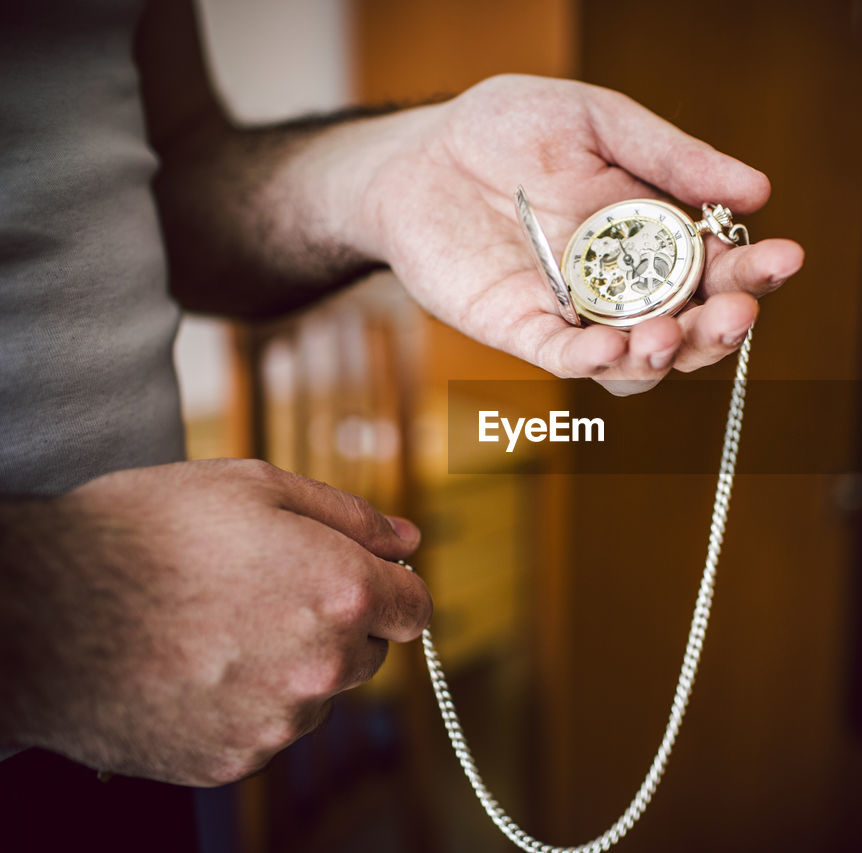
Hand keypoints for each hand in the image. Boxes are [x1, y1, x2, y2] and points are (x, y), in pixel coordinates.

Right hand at [0, 459, 430, 785]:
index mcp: (341, 592)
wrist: (38, 612)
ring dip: (292, 667)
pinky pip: (266, 731)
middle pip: (369, 654)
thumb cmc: (144, 533)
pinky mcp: (231, 760)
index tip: (355, 577)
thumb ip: (350, 516)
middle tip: (267, 591)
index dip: (388, 586)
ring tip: (218, 627)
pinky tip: (195, 667)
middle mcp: (321, 667)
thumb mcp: (255, 487)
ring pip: (317, 696)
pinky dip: (246, 705)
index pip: (414, 607)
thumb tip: (408, 539)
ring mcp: (276, 722)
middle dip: (339, 624)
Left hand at [352, 74, 804, 394]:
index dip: (756, 270)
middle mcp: (627, 286)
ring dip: (661, 358)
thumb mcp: (598, 122)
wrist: (419, 153)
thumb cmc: (509, 128)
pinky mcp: (525, 331)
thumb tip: (757, 189)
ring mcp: (579, 315)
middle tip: (734, 314)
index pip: (721, 268)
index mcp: (658, 237)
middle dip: (720, 328)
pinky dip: (589, 362)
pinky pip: (565, 359)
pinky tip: (606, 350)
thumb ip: (671, 157)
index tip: (785, 257)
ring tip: (665, 337)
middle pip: (691, 328)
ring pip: (638, 362)